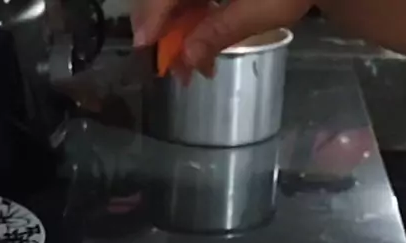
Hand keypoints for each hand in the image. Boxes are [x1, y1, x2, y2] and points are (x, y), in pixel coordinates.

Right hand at [131, 0, 313, 71]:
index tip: (145, 48)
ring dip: (181, 30)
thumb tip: (188, 57)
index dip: (151, 18)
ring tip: (195, 66)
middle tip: (176, 69)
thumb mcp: (260, 9)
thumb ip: (220, 32)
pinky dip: (194, 16)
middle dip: (166, 31)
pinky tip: (202, 43)